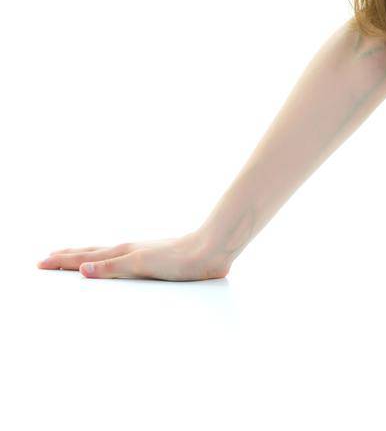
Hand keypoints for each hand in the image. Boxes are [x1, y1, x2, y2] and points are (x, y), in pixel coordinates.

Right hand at [37, 231, 232, 280]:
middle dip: (68, 257)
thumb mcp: (141, 265)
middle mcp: (128, 250)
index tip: (41, 263)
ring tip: (73, 257)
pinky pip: (121, 259)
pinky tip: (113, 263)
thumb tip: (81, 270)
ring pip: (105, 254)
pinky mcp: (153, 258)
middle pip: (91, 253)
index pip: (84, 258)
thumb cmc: (179, 259)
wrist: (211, 249)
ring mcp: (140, 253)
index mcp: (121, 253)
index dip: (62, 262)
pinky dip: (107, 260)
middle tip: (47, 258)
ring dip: (85, 256)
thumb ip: (111, 268)